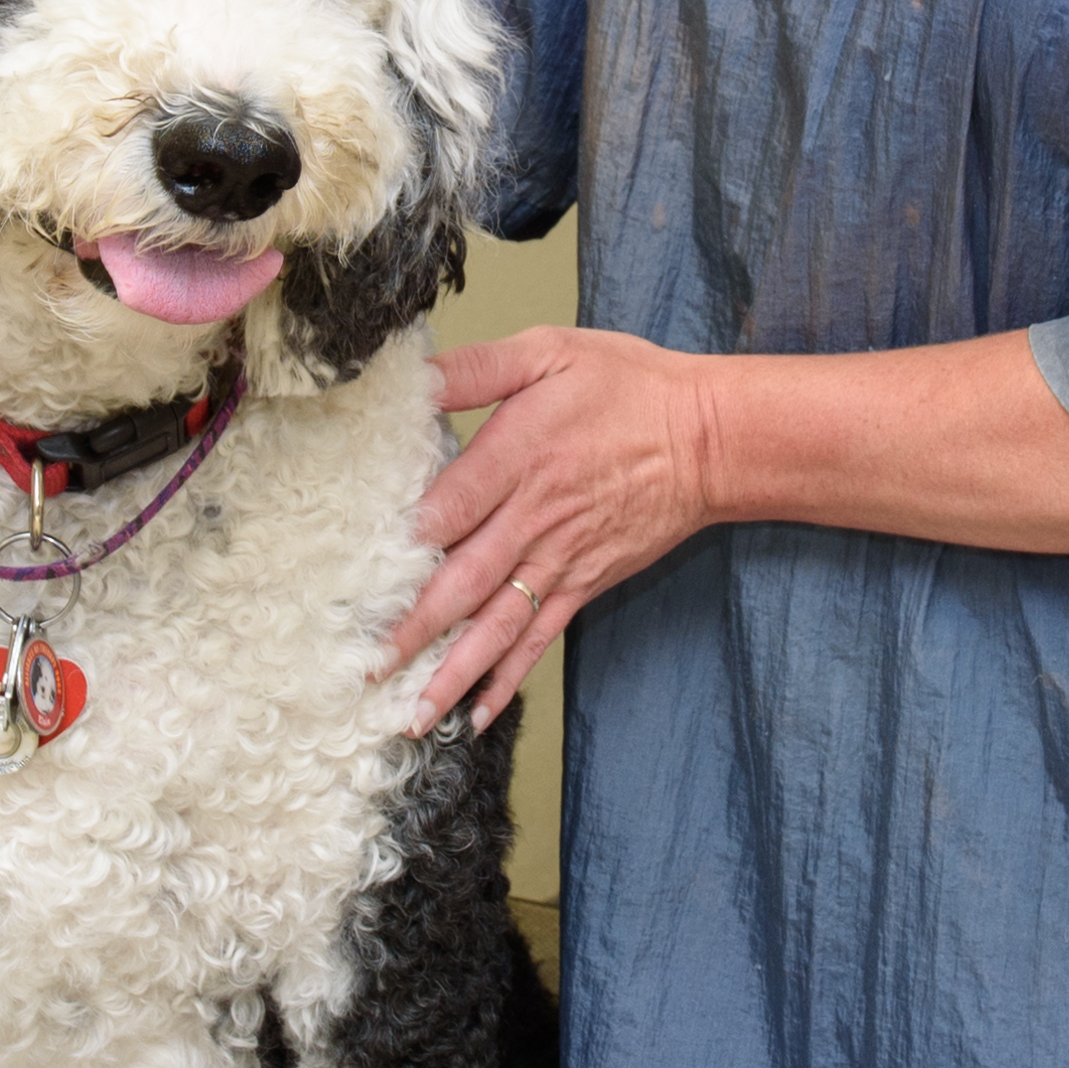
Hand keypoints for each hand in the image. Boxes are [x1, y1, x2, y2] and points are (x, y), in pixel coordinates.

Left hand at [391, 325, 718, 729]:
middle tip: (367, 670)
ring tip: (413, 715)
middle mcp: (533, 518)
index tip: (360, 577)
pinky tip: (477, 713)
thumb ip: (478, 368)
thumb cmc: (627, 387)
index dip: (407, 544)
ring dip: (453, 672)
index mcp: (518, 457)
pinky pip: (539, 638)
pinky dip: (508, 677)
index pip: (450, 509)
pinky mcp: (583, 583)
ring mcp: (559, 559)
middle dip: (414, 631)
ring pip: (497, 625)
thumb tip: (414, 376)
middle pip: (464, 582)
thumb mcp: (549, 352)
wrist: (708, 438)